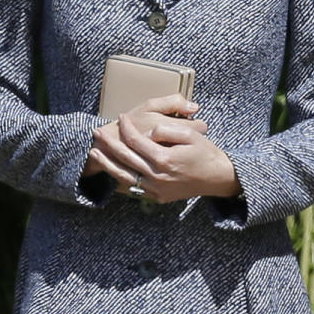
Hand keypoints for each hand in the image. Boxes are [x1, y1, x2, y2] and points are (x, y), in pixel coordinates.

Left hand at [83, 94, 239, 202]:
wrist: (219, 179)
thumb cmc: (206, 153)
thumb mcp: (191, 134)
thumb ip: (167, 130)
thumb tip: (148, 131)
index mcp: (165, 159)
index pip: (137, 140)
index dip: (126, 127)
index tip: (121, 117)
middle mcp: (158, 176)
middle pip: (126, 157)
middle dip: (109, 143)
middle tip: (97, 132)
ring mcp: (157, 189)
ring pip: (125, 175)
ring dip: (107, 163)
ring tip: (94, 152)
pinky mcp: (158, 197)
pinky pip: (134, 188)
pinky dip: (120, 178)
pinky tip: (111, 169)